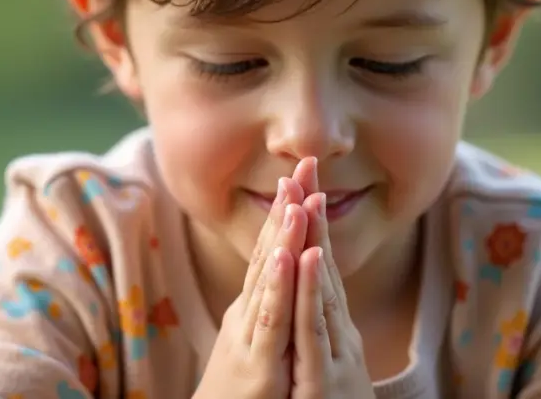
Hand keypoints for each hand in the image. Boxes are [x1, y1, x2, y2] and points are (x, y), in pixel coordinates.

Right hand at [194, 167, 309, 398]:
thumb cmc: (236, 397)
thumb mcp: (254, 346)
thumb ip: (264, 313)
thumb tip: (274, 282)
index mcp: (253, 311)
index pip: (271, 252)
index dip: (287, 215)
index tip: (302, 177)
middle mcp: (248, 316)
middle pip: (269, 253)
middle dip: (288, 209)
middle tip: (304, 165)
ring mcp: (251, 338)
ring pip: (268, 280)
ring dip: (283, 237)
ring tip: (297, 197)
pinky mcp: (258, 368)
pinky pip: (271, 322)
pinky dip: (277, 287)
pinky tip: (286, 256)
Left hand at [291, 162, 376, 398]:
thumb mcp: (321, 366)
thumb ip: (317, 332)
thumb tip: (313, 300)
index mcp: (330, 328)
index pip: (318, 265)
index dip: (308, 223)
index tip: (299, 182)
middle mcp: (336, 333)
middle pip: (322, 264)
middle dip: (311, 215)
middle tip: (305, 165)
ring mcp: (332, 352)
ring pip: (320, 288)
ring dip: (313, 239)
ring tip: (305, 196)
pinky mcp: (321, 377)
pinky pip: (314, 328)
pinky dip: (311, 290)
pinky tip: (307, 257)